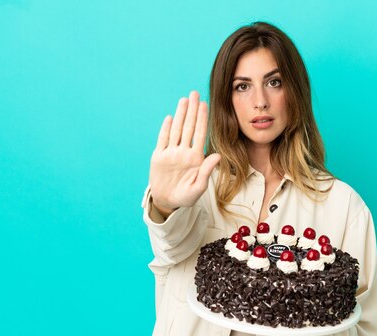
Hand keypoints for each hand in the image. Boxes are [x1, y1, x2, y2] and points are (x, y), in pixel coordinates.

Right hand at [149, 91, 220, 216]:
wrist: (168, 202)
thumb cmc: (186, 196)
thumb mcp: (198, 187)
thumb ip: (207, 171)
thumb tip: (218, 156)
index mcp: (196, 158)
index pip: (201, 134)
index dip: (203, 119)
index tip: (205, 104)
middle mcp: (184, 152)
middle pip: (189, 127)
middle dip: (192, 110)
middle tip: (195, 93)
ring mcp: (171, 153)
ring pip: (176, 130)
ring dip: (180, 115)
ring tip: (184, 100)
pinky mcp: (159, 157)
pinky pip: (163, 140)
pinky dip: (166, 129)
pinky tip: (170, 118)